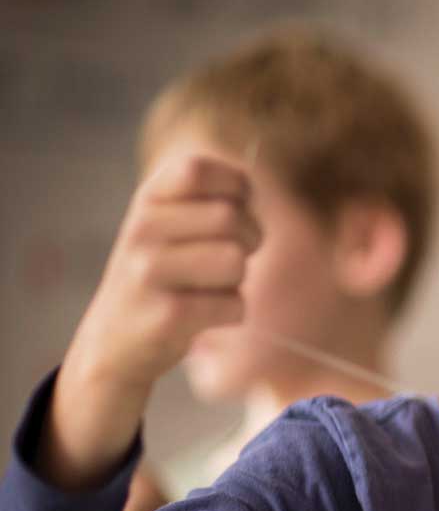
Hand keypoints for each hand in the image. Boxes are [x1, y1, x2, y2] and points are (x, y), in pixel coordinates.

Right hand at [42, 151, 259, 490]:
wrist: (114, 341)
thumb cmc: (161, 275)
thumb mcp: (169, 223)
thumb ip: (208, 197)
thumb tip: (253, 182)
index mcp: (147, 199)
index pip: (200, 168)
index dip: (236, 189)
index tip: (233, 210)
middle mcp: (142, 229)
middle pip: (231, 217)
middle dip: (249, 238)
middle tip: (228, 259)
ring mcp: (150, 272)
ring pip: (236, 260)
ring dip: (238, 280)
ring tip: (209, 287)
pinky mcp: (168, 315)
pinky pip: (235, 304)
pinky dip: (231, 313)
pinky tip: (202, 316)